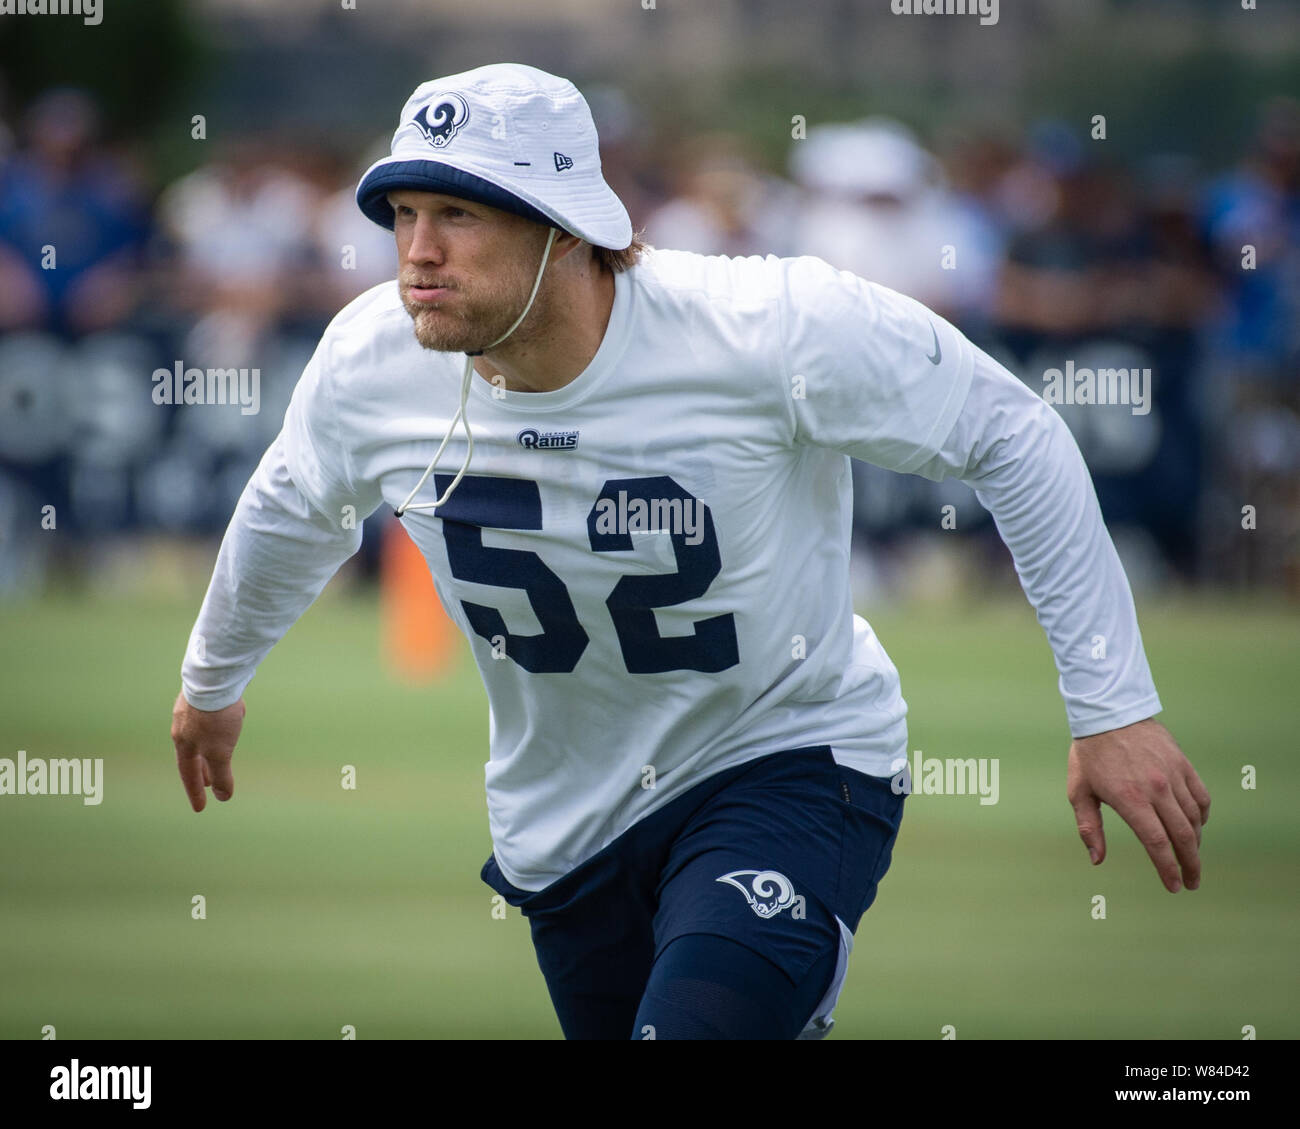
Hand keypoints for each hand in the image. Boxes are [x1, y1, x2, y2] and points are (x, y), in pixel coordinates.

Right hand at [171, 692, 244, 811]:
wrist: (216, 676)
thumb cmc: (215, 716)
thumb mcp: (219, 751)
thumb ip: (220, 775)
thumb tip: (222, 797)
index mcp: (183, 741)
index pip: (187, 773)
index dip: (194, 792)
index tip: (200, 808)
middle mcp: (183, 725)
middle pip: (193, 754)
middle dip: (202, 771)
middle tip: (208, 785)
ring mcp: (193, 708)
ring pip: (201, 735)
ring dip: (209, 750)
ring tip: (218, 759)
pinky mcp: (206, 695)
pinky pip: (211, 717)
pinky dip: (218, 729)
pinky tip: (230, 723)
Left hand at [1067, 717, 1209, 891]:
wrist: (1108, 712)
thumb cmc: (1089, 753)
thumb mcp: (1078, 791)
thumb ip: (1088, 827)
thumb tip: (1096, 859)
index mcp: (1130, 799)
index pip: (1156, 843)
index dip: (1167, 868)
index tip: (1173, 886)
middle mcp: (1156, 789)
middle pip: (1182, 836)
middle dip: (1190, 865)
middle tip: (1192, 883)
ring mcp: (1173, 776)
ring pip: (1194, 819)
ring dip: (1196, 843)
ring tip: (1192, 859)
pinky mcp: (1182, 764)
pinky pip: (1200, 796)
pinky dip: (1202, 816)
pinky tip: (1197, 826)